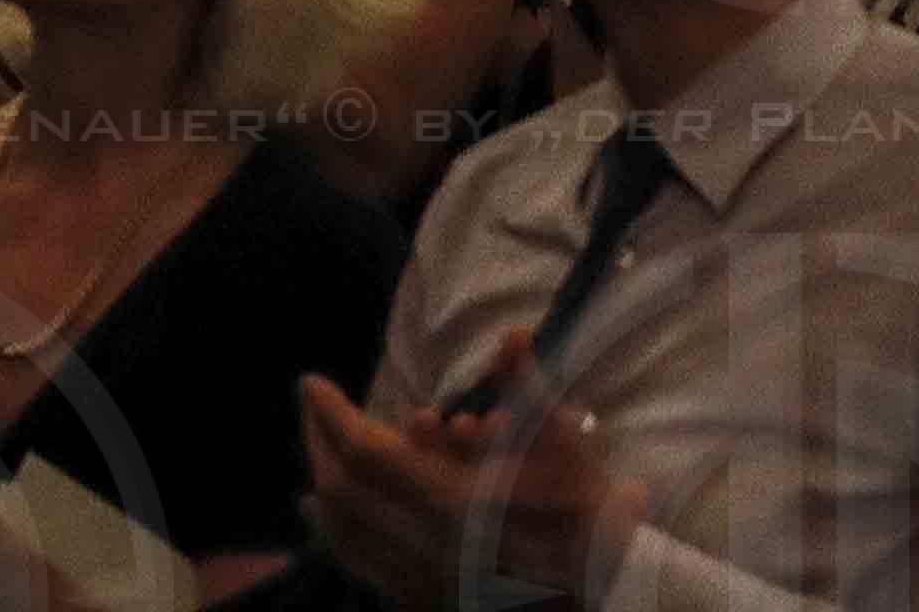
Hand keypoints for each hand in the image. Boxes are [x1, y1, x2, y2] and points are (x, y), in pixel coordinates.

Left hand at [298, 373, 650, 611]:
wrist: (606, 596)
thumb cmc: (587, 520)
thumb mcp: (566, 449)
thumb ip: (530, 389)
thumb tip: (512, 335)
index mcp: (453, 504)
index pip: (366, 454)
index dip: (332, 415)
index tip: (311, 382)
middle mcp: (424, 548)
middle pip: (344, 494)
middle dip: (320, 444)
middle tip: (312, 409)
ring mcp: (422, 582)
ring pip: (347, 539)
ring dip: (323, 494)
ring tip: (313, 464)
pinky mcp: (427, 602)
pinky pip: (366, 571)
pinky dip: (339, 540)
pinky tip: (331, 526)